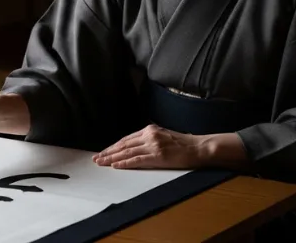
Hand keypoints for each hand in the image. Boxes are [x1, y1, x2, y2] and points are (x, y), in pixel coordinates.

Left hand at [92, 124, 212, 169]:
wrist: (199, 148)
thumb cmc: (183, 144)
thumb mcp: (163, 136)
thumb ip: (149, 140)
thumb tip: (134, 148)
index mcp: (150, 130)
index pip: (126, 139)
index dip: (113, 146)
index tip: (103, 152)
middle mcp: (149, 135)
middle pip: (123, 145)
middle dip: (108, 152)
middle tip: (96, 158)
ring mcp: (153, 145)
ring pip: (127, 152)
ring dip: (112, 158)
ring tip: (101, 163)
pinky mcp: (158, 156)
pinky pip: (137, 160)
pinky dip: (125, 163)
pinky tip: (116, 166)